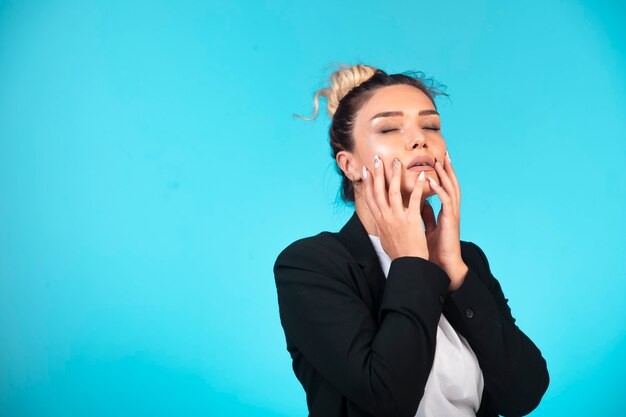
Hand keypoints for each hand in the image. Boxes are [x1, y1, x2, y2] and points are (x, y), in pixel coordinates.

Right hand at [362, 154, 428, 260]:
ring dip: (395, 175)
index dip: (368, 183)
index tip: (367, 171)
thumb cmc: (399, 254)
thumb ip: (382, 227)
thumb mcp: (385, 239)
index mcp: (379, 221)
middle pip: (378, 191)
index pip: (370, 198)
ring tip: (397, 162)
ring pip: (393, 192)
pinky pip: (414, 199)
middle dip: (377, 174)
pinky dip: (418, 187)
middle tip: (378, 159)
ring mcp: (397, 218)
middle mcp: (385, 217)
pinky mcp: (411, 220)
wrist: (409, 265)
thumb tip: (379, 222)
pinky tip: (422, 176)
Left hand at [422, 150, 467, 290]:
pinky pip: (446, 201)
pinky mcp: (450, 221)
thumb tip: (420, 203)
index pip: (444, 188)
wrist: (442, 265)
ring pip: (451, 189)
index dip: (442, 174)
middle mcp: (450, 210)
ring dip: (445, 174)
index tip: (438, 160)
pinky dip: (439, 190)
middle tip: (444, 153)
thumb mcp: (428, 228)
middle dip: (448, 169)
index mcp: (445, 211)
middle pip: (451, 184)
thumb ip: (426, 215)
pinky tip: (431, 181)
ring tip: (439, 161)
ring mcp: (452, 214)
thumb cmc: (435, 249)